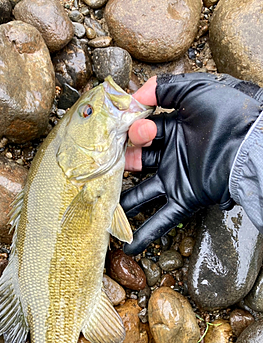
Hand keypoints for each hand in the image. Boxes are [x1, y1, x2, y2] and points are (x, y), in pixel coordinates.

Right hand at [121, 73, 262, 254]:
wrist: (250, 143)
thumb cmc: (228, 114)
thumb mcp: (195, 91)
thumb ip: (165, 90)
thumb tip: (136, 97)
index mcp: (174, 129)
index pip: (142, 131)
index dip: (131, 130)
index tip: (128, 129)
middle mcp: (171, 155)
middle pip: (137, 161)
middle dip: (122, 161)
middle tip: (112, 160)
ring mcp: (176, 178)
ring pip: (142, 193)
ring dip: (124, 201)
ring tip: (102, 206)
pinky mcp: (184, 198)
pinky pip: (162, 219)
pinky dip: (145, 234)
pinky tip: (128, 244)